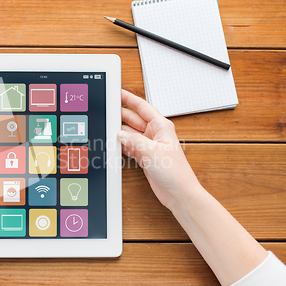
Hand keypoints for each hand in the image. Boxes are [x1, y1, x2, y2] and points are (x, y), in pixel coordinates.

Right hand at [117, 89, 200, 208]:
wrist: (179, 193)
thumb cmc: (175, 172)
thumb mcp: (152, 151)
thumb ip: (133, 140)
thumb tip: (120, 134)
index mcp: (161, 126)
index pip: (142, 107)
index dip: (129, 98)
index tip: (117, 92)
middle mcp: (155, 134)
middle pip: (133, 119)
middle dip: (120, 115)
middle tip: (106, 111)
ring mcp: (149, 145)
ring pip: (129, 133)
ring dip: (119, 132)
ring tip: (106, 128)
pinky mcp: (144, 157)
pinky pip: (129, 146)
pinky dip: (121, 145)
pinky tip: (113, 144)